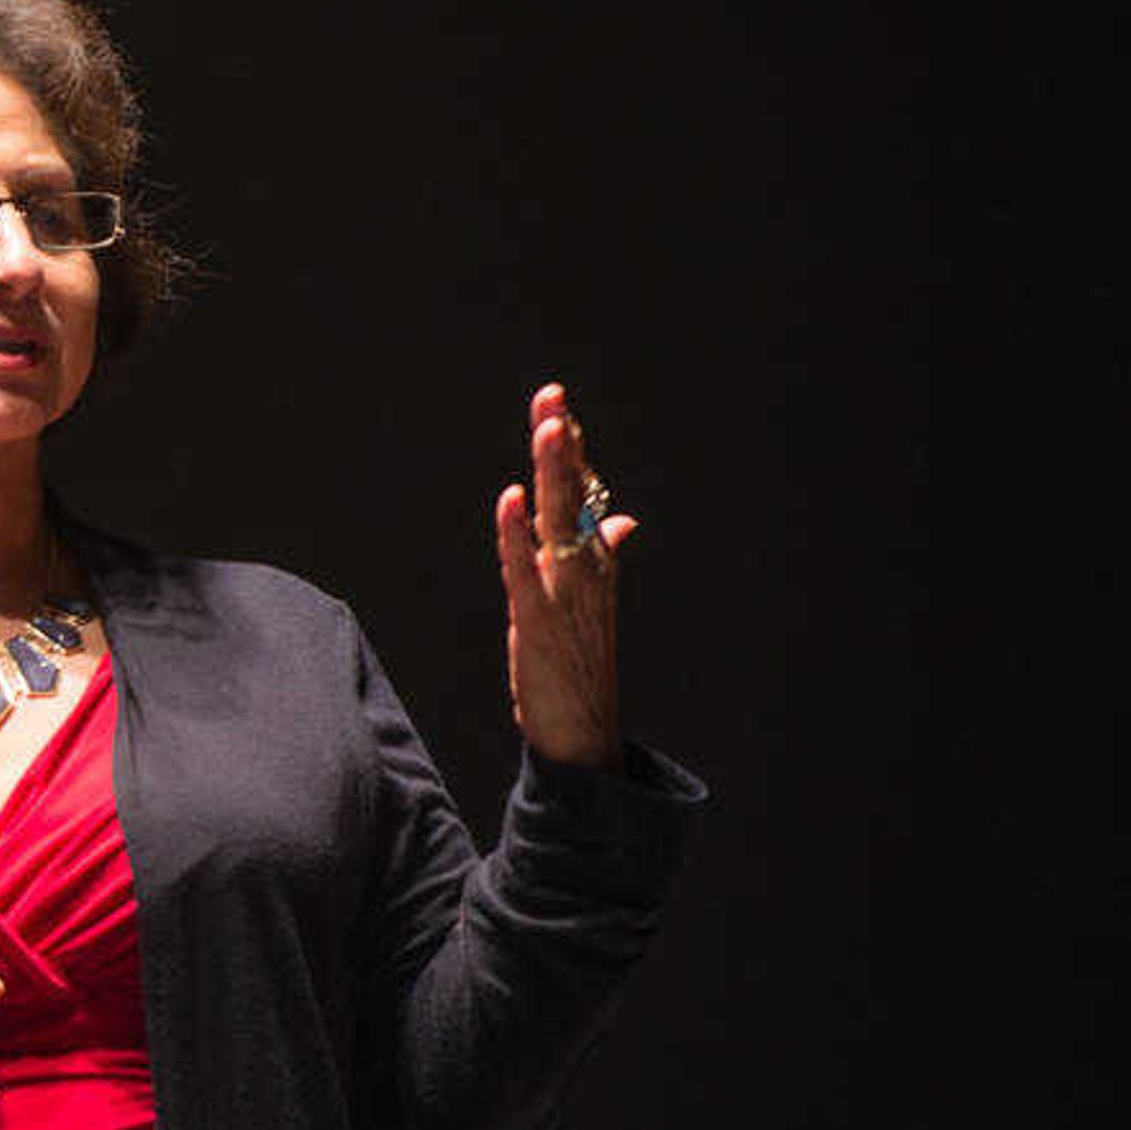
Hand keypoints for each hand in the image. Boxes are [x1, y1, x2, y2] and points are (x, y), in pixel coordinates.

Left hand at [493, 379, 634, 768]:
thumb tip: (620, 521)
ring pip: (556, 523)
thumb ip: (601, 554)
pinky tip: (510, 500)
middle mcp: (585, 571)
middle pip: (572, 496)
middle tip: (553, 396)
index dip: (570, 452)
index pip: (582, 496)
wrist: (582, 733)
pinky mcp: (538, 621)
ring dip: (551, 474)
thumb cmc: (580, 666)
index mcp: (594, 564)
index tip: (559, 407)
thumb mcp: (591, 603)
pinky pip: (524, 569)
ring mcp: (563, 595)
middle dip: (561, 445)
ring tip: (547, 427)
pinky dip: (516, 534)